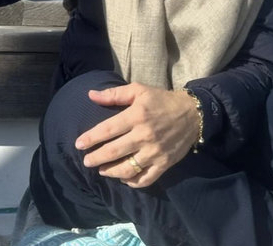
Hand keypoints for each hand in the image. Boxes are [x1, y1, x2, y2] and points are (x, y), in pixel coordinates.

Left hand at [74, 83, 199, 188]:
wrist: (193, 114)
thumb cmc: (161, 100)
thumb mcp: (138, 90)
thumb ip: (113, 94)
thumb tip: (90, 95)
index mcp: (136, 116)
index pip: (107, 130)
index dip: (91, 138)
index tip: (78, 144)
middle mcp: (144, 136)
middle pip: (114, 151)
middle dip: (96, 158)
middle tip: (86, 161)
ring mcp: (155, 152)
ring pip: (128, 168)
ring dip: (111, 172)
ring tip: (101, 170)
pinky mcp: (165, 163)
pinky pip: (147, 178)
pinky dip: (133, 182)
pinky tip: (124, 179)